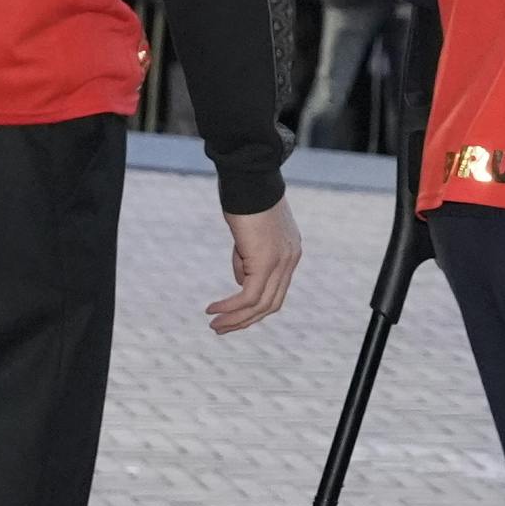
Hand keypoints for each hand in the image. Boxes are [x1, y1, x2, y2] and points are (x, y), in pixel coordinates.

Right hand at [210, 200, 301, 332]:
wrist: (249, 177)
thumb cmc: (245, 197)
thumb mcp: (249, 233)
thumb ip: (248, 257)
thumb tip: (240, 280)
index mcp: (290, 252)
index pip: (277, 290)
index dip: (255, 308)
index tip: (234, 315)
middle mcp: (290, 260)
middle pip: (271, 304)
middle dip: (245, 320)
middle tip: (222, 328)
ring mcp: (281, 262)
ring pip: (260, 305)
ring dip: (235, 319)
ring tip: (214, 326)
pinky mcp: (266, 261)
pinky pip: (249, 295)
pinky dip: (230, 306)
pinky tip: (213, 310)